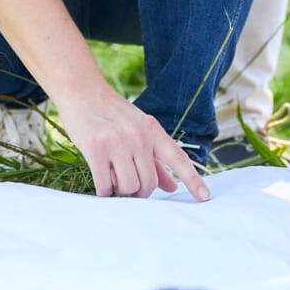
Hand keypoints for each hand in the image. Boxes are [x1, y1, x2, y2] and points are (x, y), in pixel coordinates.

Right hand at [55, 85, 210, 201]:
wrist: (83, 91)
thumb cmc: (112, 114)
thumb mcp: (139, 129)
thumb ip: (156, 159)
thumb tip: (173, 187)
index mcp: (153, 130)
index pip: (178, 158)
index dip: (193, 180)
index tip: (206, 198)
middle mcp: (139, 136)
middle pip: (149, 184)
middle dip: (139, 192)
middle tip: (127, 183)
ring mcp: (117, 142)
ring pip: (128, 187)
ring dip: (119, 191)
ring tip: (112, 175)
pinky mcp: (95, 149)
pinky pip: (105, 186)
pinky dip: (103, 191)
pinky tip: (101, 180)